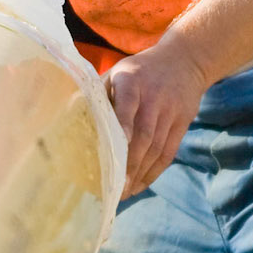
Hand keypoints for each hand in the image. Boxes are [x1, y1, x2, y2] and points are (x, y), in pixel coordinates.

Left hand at [105, 28, 209, 194]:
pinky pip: (169, 152)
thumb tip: (68, 115)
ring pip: (157, 147)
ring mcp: (171, 110)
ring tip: (124, 192)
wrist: (184, 60)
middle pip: (144, 134)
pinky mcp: (183, 122)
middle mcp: (154, 96)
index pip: (128, 104)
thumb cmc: (139, 71)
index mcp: (132, 80)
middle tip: (114, 187)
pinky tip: (140, 184)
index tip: (115, 150)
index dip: (123, 126)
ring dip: (140, 173)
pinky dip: (154, 171)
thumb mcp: (117, 72)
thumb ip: (97, 93)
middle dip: (129, 163)